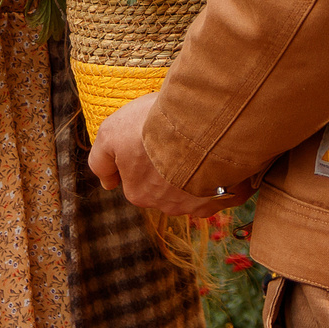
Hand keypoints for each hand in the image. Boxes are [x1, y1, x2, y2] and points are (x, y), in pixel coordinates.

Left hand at [87, 92, 234, 217]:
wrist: (199, 122)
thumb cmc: (152, 127)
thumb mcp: (111, 133)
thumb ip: (101, 161)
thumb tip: (107, 183)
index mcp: (139, 192)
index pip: (137, 179)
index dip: (143, 155)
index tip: (152, 137)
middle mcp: (167, 205)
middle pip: (166, 187)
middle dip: (169, 167)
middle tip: (176, 138)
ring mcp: (198, 203)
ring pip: (194, 189)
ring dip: (196, 172)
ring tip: (200, 143)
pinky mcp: (227, 197)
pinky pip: (224, 190)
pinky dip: (223, 178)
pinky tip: (221, 157)